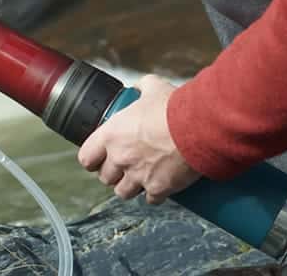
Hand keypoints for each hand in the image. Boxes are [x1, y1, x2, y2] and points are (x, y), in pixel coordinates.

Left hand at [77, 75, 200, 203]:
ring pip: (123, 192)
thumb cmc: (174, 108)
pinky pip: (150, 200)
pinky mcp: (157, 188)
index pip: (86, 157)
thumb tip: (141, 86)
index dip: (92, 159)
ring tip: (140, 178)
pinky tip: (160, 187)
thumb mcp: (154, 87)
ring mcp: (137, 176)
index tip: (99, 159)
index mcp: (111, 135)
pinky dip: (155, 195)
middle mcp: (120, 158)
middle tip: (125, 166)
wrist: (199, 127)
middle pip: (105, 177)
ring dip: (130, 187)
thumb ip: (143, 87)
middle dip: (114, 173)